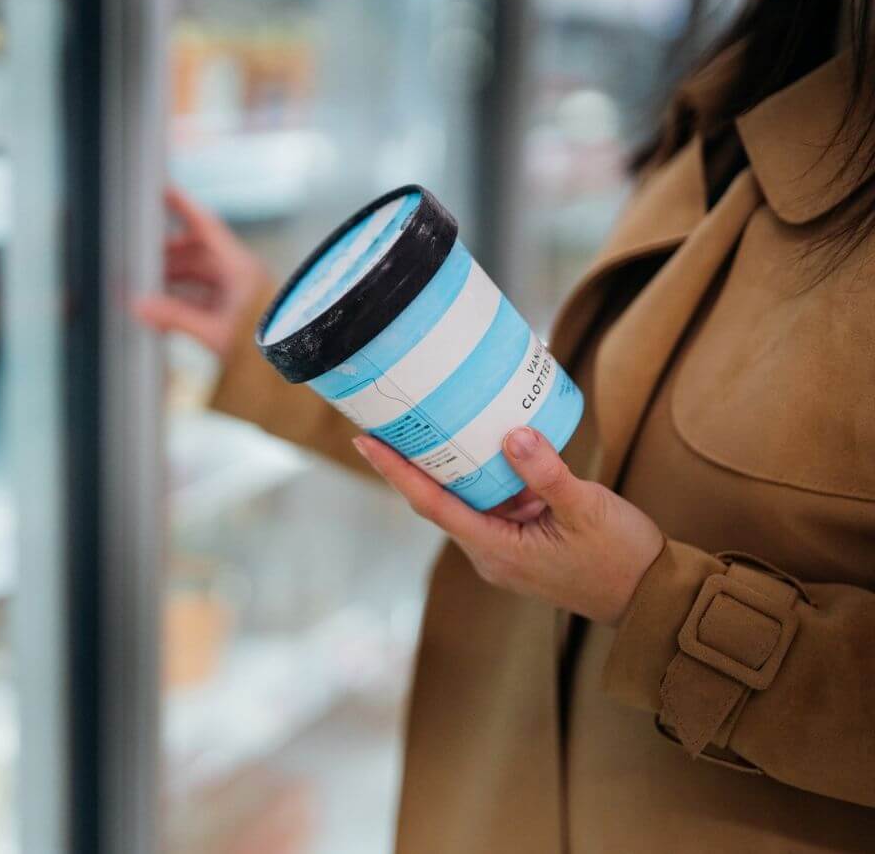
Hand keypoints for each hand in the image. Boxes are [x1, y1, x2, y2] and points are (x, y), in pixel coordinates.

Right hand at [133, 187, 269, 357]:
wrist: (294, 365)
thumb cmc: (266, 348)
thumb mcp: (216, 333)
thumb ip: (176, 319)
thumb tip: (141, 307)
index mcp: (241, 269)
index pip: (207, 227)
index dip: (184, 207)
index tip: (164, 190)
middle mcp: (241, 275)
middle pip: (198, 253)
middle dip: (169, 256)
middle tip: (141, 258)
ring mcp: (239, 293)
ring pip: (200, 276)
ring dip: (174, 280)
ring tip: (147, 287)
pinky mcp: (236, 311)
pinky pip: (204, 296)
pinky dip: (183, 301)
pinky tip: (164, 311)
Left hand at [352, 427, 664, 624]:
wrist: (651, 599)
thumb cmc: (622, 558)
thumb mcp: (586, 508)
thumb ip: (546, 472)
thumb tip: (511, 434)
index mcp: (496, 551)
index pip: (431, 505)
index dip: (396, 472)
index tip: (365, 440)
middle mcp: (490, 555)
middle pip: (437, 502)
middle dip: (410, 463)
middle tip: (388, 419)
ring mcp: (504, 552)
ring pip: (463, 502)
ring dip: (447, 466)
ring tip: (427, 421)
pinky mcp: (520, 544)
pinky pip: (491, 505)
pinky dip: (483, 475)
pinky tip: (485, 443)